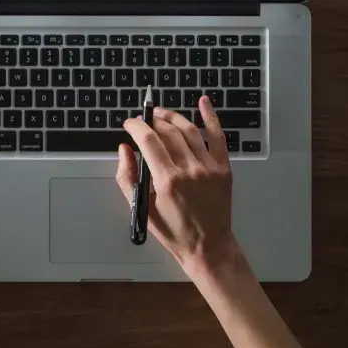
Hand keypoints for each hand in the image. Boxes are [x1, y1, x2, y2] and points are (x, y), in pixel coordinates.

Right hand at [116, 96, 243, 280]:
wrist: (208, 246)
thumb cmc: (173, 231)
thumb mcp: (141, 207)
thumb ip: (127, 177)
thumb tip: (124, 150)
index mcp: (167, 180)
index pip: (148, 140)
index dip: (136, 126)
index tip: (129, 124)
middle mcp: (189, 170)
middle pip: (168, 132)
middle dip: (152, 121)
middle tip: (143, 120)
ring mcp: (209, 167)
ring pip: (189, 130)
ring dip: (172, 117)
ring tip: (160, 113)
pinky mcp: (223, 168)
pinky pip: (218, 136)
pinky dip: (211, 117)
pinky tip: (203, 102)